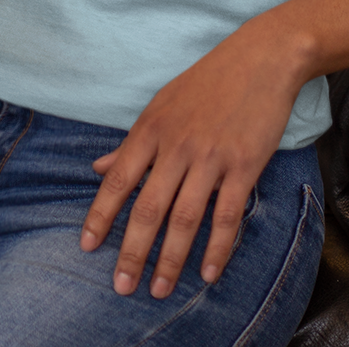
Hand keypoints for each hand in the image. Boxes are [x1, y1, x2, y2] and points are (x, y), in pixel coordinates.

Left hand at [80, 20, 310, 298]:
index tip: (87, 247)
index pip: (118, 181)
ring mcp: (211, 157)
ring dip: (170, 260)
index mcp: (151, 130)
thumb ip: (131, 142)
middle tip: (122, 287)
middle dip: (132, 252)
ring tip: (159, 289)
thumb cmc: (208, 82)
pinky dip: (216, 248)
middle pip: (148, 208)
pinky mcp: (244, 165)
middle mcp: (176, 146)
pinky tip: (207, 273)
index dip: (101, 216)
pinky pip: (226, 215)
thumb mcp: (161, 105)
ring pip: (185, 218)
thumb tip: (98, 168)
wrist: (261, 58)